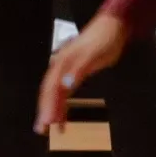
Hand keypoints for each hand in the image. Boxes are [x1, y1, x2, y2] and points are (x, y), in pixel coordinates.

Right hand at [36, 14, 127, 132]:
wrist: (114, 26)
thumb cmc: (104, 39)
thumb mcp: (93, 54)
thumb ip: (79, 70)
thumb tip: (65, 86)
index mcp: (62, 62)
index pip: (51, 87)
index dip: (47, 105)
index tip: (46, 122)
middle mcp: (61, 67)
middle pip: (48, 92)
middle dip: (44, 110)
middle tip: (41, 130)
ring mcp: (67, 71)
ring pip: (55, 94)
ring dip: (52, 111)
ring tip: (48, 130)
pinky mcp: (75, 74)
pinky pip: (64, 93)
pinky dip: (62, 106)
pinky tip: (63, 120)